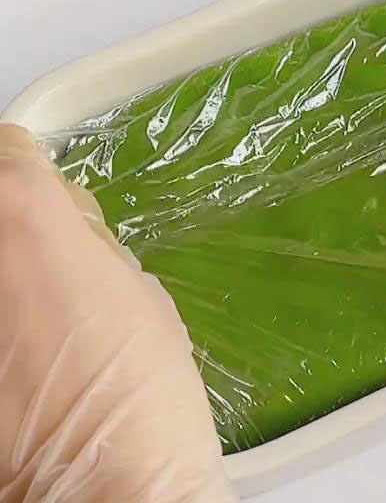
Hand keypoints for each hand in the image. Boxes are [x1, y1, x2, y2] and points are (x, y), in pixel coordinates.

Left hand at [0, 125, 233, 502]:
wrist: (108, 483)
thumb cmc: (141, 379)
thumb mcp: (135, 284)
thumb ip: (85, 238)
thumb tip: (62, 219)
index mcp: (25, 213)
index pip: (7, 148)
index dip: (30, 169)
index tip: (42, 195)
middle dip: (11, 219)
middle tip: (40, 261)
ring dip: (3, 273)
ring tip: (29, 313)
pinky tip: (16, 356)